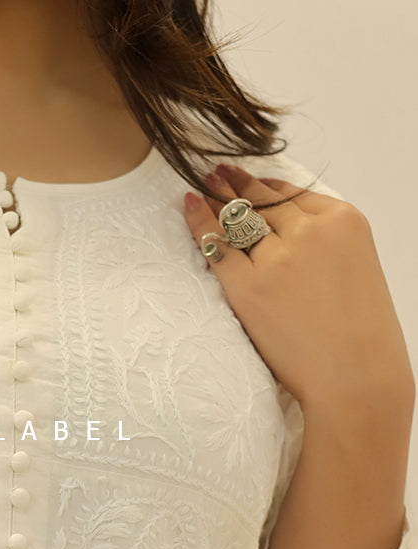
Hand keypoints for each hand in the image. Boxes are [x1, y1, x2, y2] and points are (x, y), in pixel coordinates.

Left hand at [183, 163, 414, 416]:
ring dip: (219, 196)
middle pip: (263, 200)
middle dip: (239, 183)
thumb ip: (326, 243)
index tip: (251, 178)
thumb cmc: (360, 333)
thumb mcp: (355, 267)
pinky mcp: (249, 285)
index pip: (294, 193)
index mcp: (344, 220)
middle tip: (218, 171)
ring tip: (204, 183)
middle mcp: (311, 230)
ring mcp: (277, 256)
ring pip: (239, 217)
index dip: (267, 186)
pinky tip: (189, 205)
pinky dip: (200, 222)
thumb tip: (289, 230)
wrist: (356, 377)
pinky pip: (216, 245)